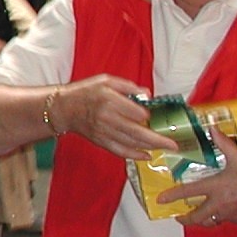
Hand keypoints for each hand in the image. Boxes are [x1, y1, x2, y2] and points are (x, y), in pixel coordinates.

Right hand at [56, 75, 176, 159]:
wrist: (63, 108)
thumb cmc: (85, 92)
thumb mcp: (106, 80)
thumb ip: (128, 86)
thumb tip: (147, 95)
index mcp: (108, 99)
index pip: (136, 112)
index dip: (146, 115)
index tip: (149, 115)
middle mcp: (106, 117)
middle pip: (136, 131)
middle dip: (157, 139)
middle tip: (173, 144)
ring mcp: (103, 131)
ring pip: (130, 142)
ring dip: (149, 147)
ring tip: (164, 147)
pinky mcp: (100, 141)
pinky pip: (119, 150)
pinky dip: (133, 155)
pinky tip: (146, 155)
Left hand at [163, 125, 236, 228]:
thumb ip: (223, 143)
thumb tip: (211, 129)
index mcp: (216, 188)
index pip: (187, 193)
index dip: (171, 196)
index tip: (160, 201)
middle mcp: (220, 205)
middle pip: (196, 217)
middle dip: (185, 219)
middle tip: (179, 216)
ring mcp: (231, 215)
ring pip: (211, 221)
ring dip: (203, 219)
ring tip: (199, 216)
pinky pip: (228, 219)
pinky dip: (224, 216)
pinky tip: (227, 209)